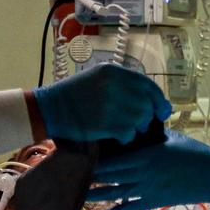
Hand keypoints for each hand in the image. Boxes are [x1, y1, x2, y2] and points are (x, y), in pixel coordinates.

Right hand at [32, 64, 171, 143]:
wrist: (47, 109)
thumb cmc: (70, 95)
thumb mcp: (95, 78)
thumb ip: (119, 84)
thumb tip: (145, 99)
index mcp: (112, 71)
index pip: (146, 85)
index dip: (158, 99)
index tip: (162, 110)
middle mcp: (114, 84)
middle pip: (146, 104)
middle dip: (146, 117)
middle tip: (138, 124)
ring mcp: (110, 103)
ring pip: (139, 119)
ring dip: (135, 128)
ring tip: (123, 129)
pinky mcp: (105, 123)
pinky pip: (128, 133)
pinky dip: (125, 138)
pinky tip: (116, 137)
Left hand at [88, 131, 209, 209]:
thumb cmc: (194, 152)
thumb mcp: (170, 138)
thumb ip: (150, 135)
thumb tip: (135, 128)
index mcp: (145, 155)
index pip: (114, 158)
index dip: (96, 160)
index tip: (81, 157)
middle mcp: (142, 173)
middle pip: (110, 176)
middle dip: (92, 177)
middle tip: (73, 176)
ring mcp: (148, 189)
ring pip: (117, 193)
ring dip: (99, 194)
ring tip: (81, 194)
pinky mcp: (156, 201)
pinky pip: (132, 207)